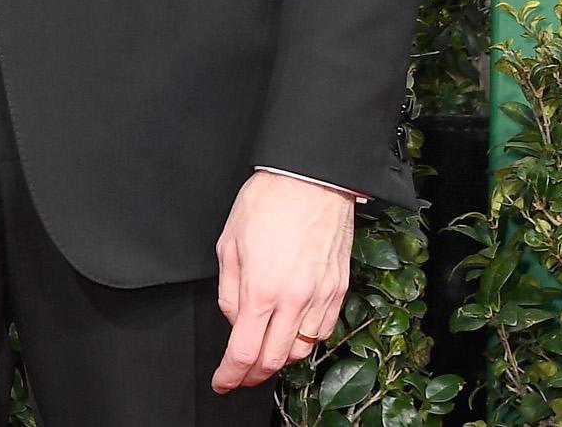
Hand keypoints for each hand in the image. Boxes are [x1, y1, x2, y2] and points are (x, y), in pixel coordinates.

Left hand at [211, 171, 355, 392]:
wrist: (311, 179)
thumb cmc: (268, 202)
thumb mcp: (229, 242)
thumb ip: (229, 289)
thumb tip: (235, 319)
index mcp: (261, 289)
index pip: (244, 351)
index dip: (231, 374)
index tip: (223, 382)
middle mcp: (294, 300)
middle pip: (273, 360)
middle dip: (253, 374)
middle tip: (240, 374)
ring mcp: (320, 297)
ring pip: (301, 350)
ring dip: (280, 358)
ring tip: (265, 353)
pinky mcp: (339, 290)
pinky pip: (322, 330)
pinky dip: (305, 339)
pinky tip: (293, 331)